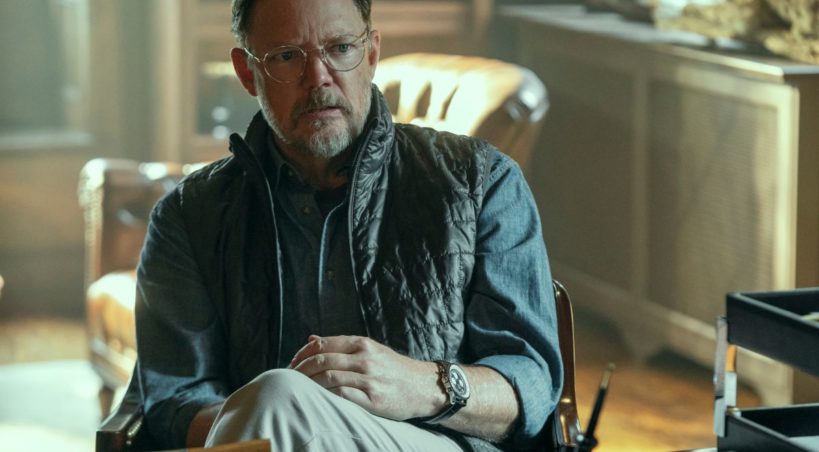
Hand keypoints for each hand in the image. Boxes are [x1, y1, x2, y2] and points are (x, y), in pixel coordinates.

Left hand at [289, 335, 442, 420]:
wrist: (423, 386)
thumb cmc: (393, 368)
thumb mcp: (370, 349)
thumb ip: (341, 345)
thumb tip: (311, 339)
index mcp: (362, 344)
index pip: (323, 344)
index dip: (302, 353)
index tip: (292, 363)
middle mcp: (365, 359)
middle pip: (322, 361)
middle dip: (300, 370)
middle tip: (289, 379)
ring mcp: (369, 379)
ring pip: (329, 379)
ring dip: (309, 385)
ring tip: (299, 391)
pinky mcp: (373, 400)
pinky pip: (342, 397)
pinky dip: (325, 397)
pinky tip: (317, 400)